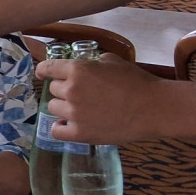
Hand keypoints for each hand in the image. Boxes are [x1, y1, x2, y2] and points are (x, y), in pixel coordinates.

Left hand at [40, 54, 165, 144]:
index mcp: (77, 70)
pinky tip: (68, 125)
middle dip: (63, 89)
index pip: (47, 68)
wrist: (154, 108)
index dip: (43, 70)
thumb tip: (84, 66)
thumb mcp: (113, 61)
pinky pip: (56, 131)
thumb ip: (92, 62)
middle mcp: (71, 90)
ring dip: (63, 107)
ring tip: (80, 109)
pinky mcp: (80, 133)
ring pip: (53, 108)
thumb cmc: (136, 81)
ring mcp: (74, 113)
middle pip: (52, 89)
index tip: (41, 73)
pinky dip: (60, 128)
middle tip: (80, 93)